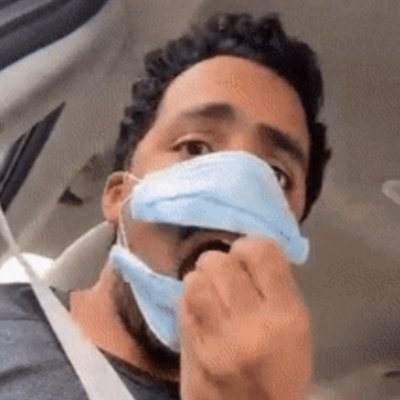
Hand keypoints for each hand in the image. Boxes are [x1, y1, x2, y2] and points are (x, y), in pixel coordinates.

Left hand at [179, 236, 311, 399]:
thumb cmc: (281, 371)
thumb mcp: (296, 329)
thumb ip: (276, 287)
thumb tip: (250, 250)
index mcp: (286, 315)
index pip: (261, 252)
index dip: (250, 245)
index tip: (247, 254)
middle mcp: (251, 322)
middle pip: (222, 262)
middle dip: (222, 261)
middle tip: (226, 273)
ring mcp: (217, 336)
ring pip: (196, 279)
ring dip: (202, 277)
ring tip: (211, 288)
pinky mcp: (192, 346)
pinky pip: (183, 301)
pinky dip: (190, 296)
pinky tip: (200, 304)